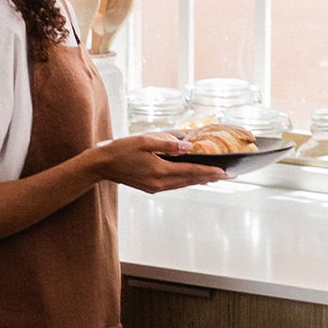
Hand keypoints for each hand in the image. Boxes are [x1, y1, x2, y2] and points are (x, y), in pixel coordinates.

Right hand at [95, 133, 224, 192]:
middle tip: (225, 175)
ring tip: (212, 176)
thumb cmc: (121, 149)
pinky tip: (191, 177)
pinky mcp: (150, 187)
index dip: (209, 172)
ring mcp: (155, 187)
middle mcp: (159, 183)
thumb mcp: (144, 140)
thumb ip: (167, 143)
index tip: (224, 172)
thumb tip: (187, 146)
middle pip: (190, 181)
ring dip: (198, 180)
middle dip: (208, 178)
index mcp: (160, 171)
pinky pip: (174, 185)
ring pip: (183, 184)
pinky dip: (186, 181)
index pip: (191, 172)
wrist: (102, 165)